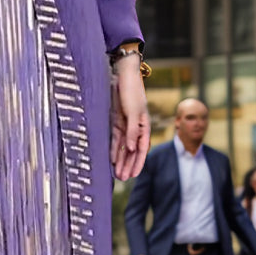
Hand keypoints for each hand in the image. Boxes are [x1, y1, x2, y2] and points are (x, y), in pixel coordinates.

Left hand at [111, 59, 150, 181]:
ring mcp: (126, 125)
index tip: (133, 175)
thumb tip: (132, 148)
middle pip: (132, 151)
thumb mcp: (134, 112)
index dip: (138, 163)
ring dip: (120, 160)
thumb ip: (133, 130)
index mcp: (144, 126)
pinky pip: (115, 139)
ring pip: (124, 147)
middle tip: (122, 179)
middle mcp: (136, 128)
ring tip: (117, 173)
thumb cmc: (132, 91)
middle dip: (128, 165)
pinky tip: (111, 159)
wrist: (123, 75)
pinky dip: (114, 149)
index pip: (142, 149)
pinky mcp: (117, 121)